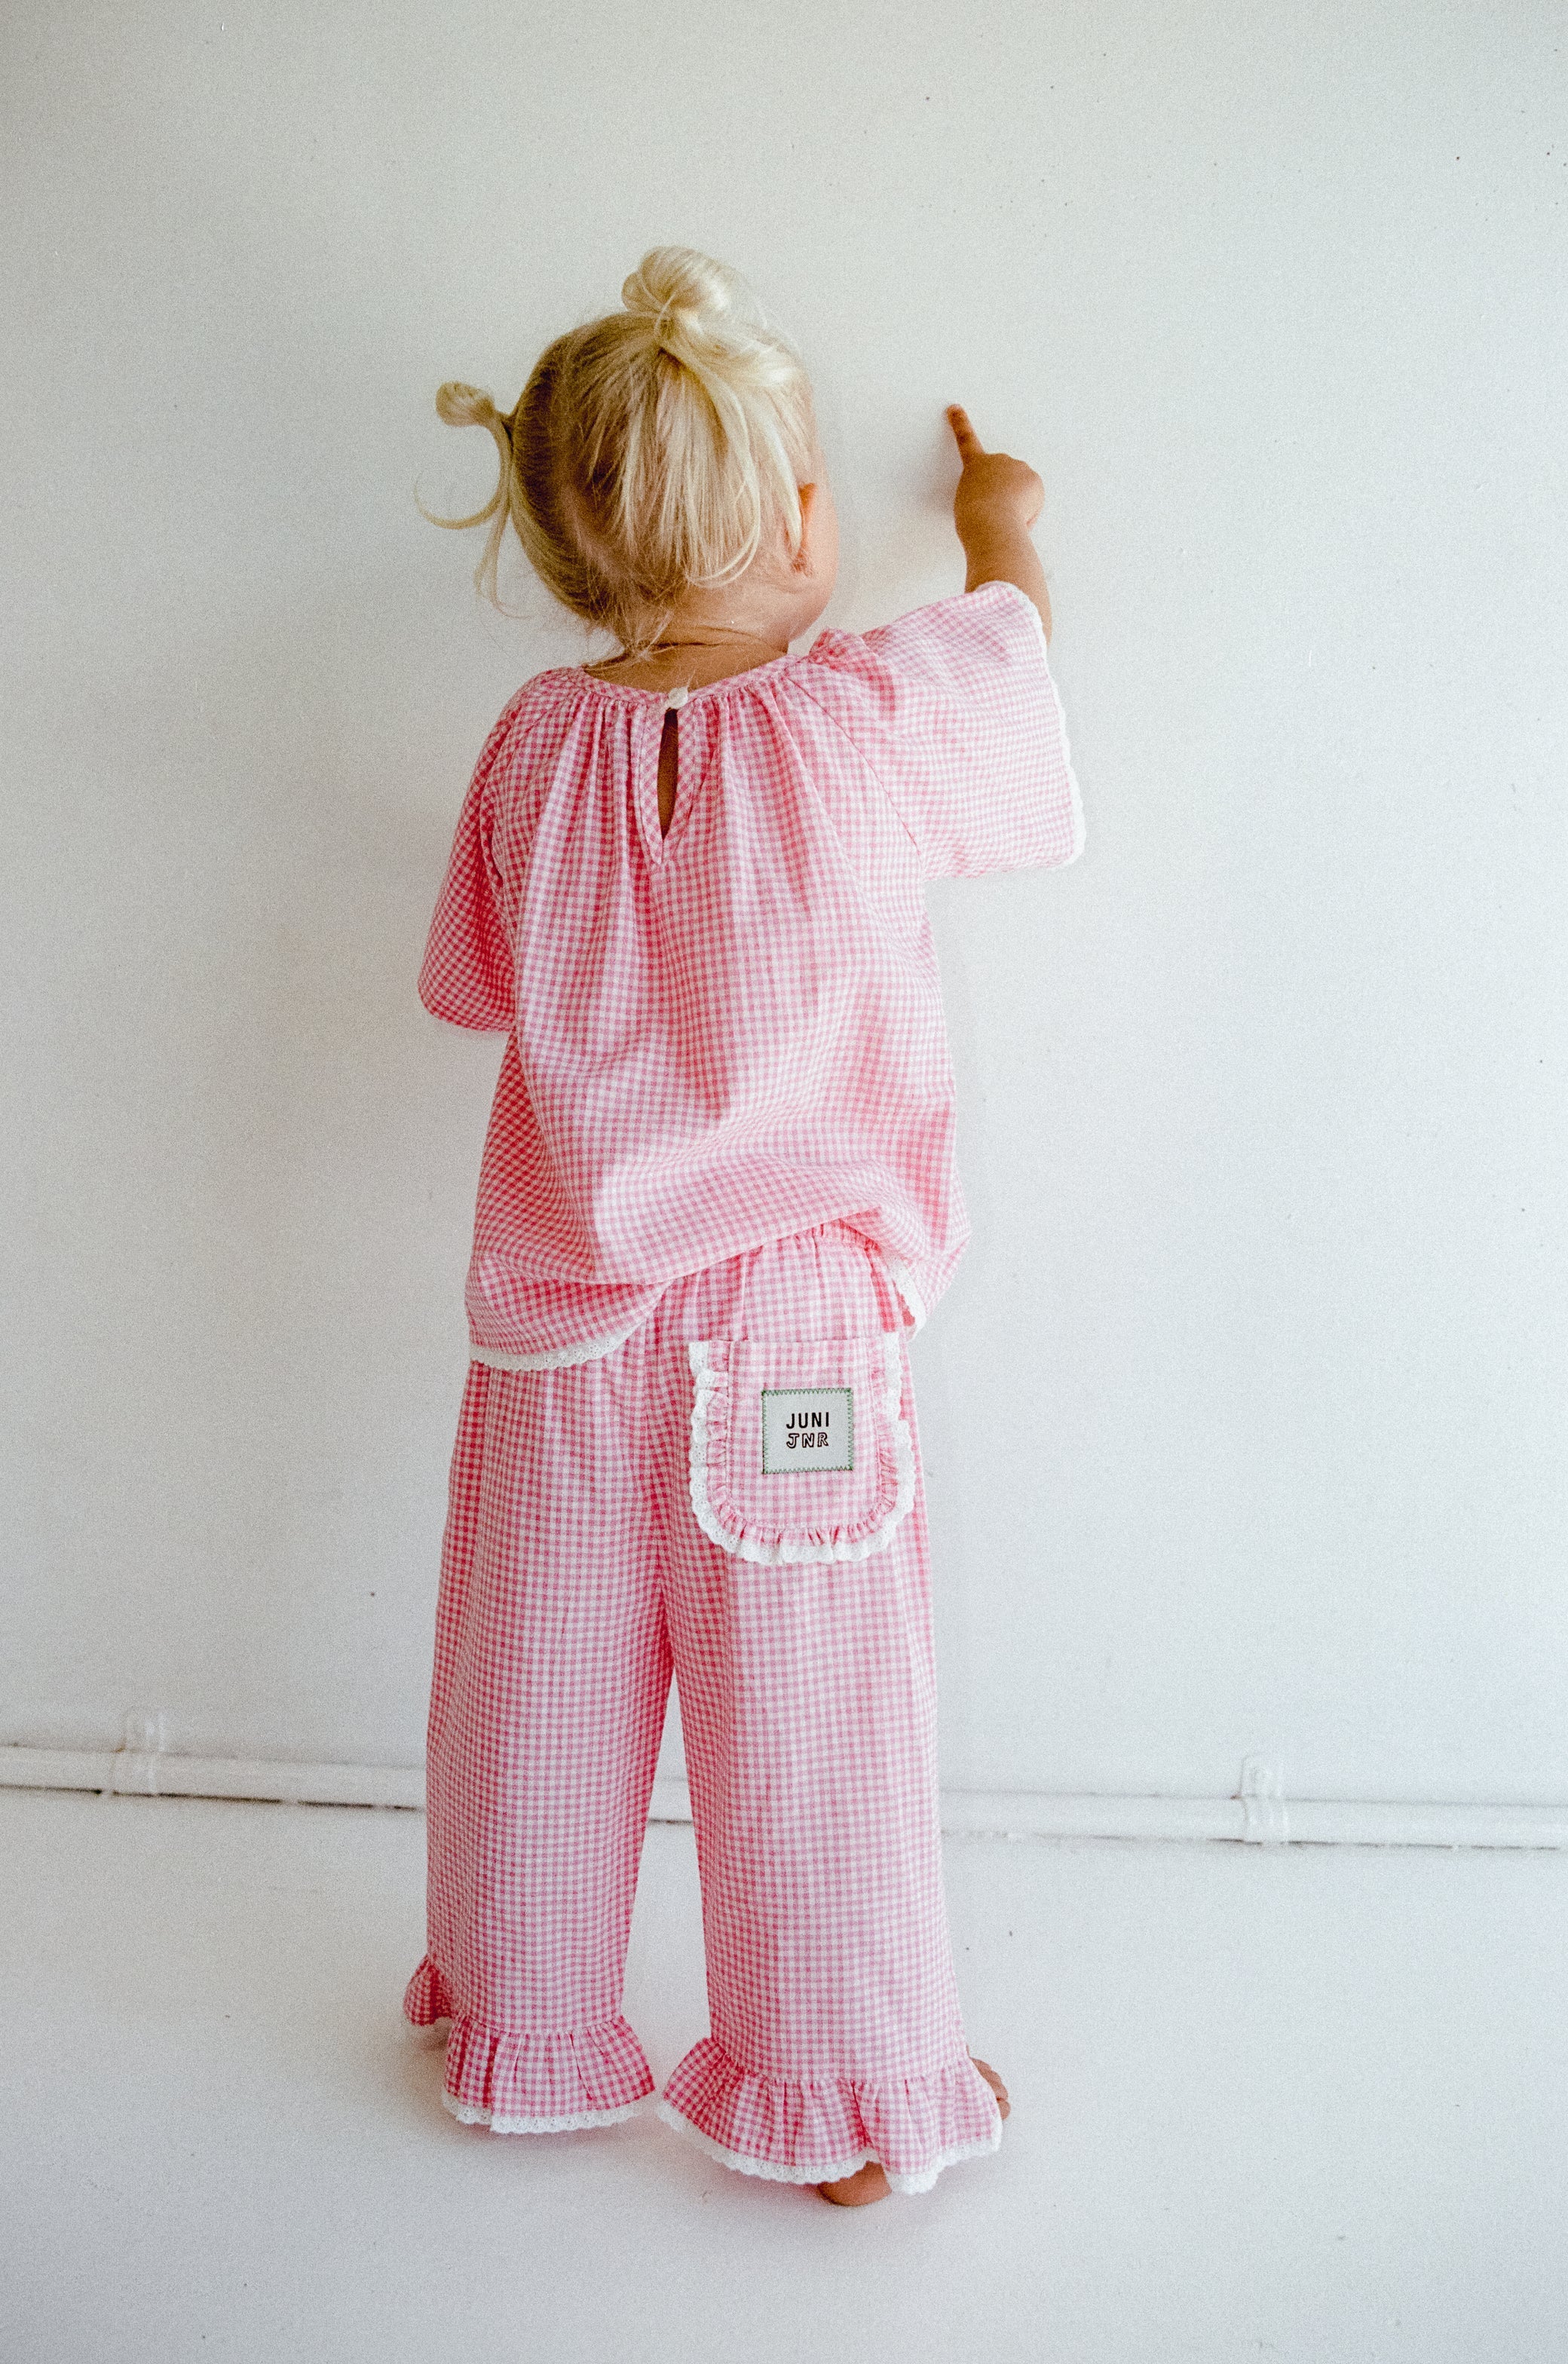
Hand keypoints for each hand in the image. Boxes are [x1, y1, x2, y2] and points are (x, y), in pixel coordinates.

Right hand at [946, 406, 1043, 543]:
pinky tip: (1018, 516)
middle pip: (1004, 475)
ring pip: (1022, 488)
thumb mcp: (967, 505)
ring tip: (1004, 515)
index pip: (965, 440)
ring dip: (1017, 503)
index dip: (959, 423)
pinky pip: (1034, 498)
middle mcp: (997, 460)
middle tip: (995, 510)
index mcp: (975, 466)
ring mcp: (1017, 467)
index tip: (955, 408)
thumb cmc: (975, 520)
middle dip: (1004, 492)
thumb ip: (981, 495)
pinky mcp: (1034, 478)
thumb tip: (998, 502)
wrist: (991, 524)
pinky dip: (1030, 511)